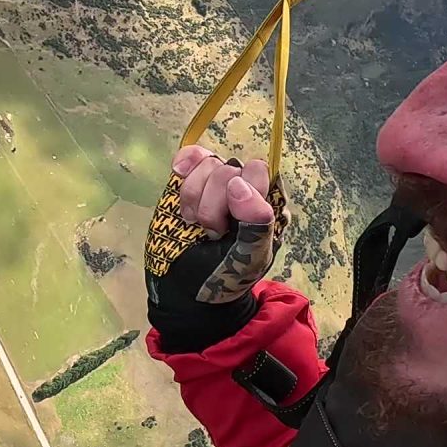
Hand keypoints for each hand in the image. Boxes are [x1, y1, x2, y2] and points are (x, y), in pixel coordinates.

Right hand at [143, 144, 282, 349]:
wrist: (187, 290)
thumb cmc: (224, 277)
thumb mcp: (248, 258)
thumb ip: (255, 223)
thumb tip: (238, 183)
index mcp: (267, 202)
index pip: (257, 172)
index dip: (238, 194)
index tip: (227, 226)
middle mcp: (245, 187)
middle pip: (228, 167)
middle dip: (212, 203)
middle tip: (211, 232)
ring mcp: (217, 182)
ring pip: (207, 162)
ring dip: (194, 195)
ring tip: (195, 223)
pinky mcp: (191, 180)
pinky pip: (191, 156)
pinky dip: (184, 164)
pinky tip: (179, 175)